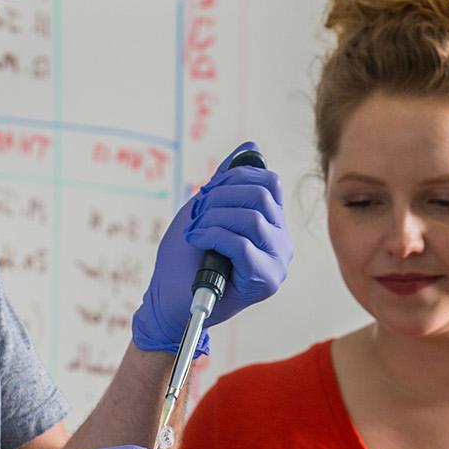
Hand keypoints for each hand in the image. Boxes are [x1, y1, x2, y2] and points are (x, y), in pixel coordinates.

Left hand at [130, 141, 291, 355]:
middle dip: (220, 197)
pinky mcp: (266, 281)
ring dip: (213, 219)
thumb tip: (250, 147)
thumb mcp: (204, 209)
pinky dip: (212, 236)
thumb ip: (228, 181)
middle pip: (261, 196)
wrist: (169, 301)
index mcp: (270, 224)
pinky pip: (242, 244)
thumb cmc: (184, 258)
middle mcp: (280, 242)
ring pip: (252, 218)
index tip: (207, 193)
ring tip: (195, 232)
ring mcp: (277, 262)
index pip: (269, 182)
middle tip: (197, 215)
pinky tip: (197, 242)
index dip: (234, 178)